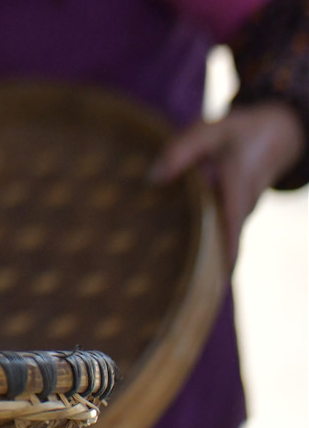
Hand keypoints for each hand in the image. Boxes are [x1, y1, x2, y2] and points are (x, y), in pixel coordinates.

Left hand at [151, 102, 304, 270]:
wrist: (277, 133)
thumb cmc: (238, 133)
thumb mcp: (209, 132)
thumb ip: (180, 152)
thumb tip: (151, 178)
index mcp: (238, 190)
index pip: (231, 230)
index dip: (222, 257)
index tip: (211, 285)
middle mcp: (242, 208)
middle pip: (223, 243)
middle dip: (203, 267)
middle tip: (175, 295)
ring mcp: (240, 212)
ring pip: (219, 238)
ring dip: (199, 256)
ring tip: (165, 280)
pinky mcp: (233, 211)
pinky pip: (218, 230)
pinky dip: (199, 241)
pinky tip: (169, 251)